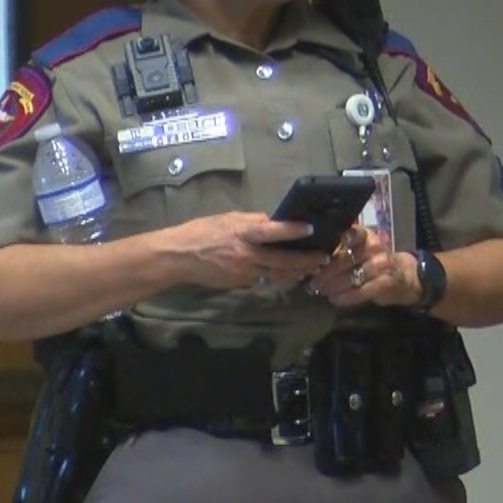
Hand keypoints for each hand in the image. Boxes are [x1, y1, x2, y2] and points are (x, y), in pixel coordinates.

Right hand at [167, 211, 325, 290]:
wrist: (178, 257)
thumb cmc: (202, 232)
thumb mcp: (228, 218)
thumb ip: (253, 221)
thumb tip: (273, 221)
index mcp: (243, 234)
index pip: (272, 232)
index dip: (292, 230)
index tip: (310, 229)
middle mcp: (246, 255)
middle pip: (282, 260)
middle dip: (305, 261)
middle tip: (323, 258)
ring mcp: (244, 273)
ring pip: (276, 274)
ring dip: (295, 272)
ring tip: (312, 268)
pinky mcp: (240, 284)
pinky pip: (263, 280)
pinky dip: (276, 276)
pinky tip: (288, 273)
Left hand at [310, 227, 424, 308]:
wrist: (404, 276)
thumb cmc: (374, 261)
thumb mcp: (361, 250)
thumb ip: (341, 251)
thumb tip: (312, 260)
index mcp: (366, 236)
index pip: (351, 234)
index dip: (335, 241)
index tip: (318, 251)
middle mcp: (375, 247)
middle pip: (344, 260)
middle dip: (324, 273)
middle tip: (310, 283)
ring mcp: (382, 264)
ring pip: (350, 276)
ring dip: (332, 286)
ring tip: (320, 291)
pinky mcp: (385, 282)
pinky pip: (361, 291)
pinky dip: (346, 297)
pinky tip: (335, 300)